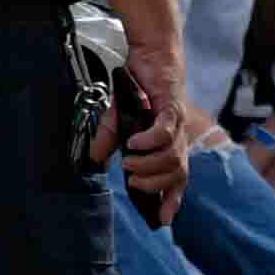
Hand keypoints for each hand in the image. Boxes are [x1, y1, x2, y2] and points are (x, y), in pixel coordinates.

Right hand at [107, 44, 191, 225]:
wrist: (150, 54)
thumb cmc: (139, 88)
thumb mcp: (118, 119)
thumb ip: (109, 140)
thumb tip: (96, 160)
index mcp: (167, 145)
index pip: (177, 179)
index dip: (172, 200)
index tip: (163, 220)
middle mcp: (176, 139)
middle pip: (178, 174)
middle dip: (156, 184)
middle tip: (134, 181)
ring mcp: (176, 124)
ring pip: (172, 157)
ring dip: (149, 165)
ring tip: (129, 163)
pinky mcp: (171, 107)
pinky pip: (164, 132)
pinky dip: (150, 142)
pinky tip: (134, 144)